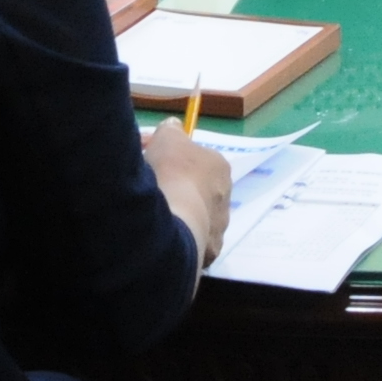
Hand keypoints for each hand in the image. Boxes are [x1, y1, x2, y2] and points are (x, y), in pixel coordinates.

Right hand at [142, 120, 231, 265]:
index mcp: (220, 168)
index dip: (177, 162)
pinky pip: (192, 244)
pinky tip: (162, 238)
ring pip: (198, 220)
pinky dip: (179, 241)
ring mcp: (219, 228)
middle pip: (201, 192)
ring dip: (181, 218)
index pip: (201, 162)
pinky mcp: (209, 254)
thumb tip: (174, 126)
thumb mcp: (167, 137)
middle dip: (180, 191)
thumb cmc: (172, 172)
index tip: (156, 165)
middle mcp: (227, 198)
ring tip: (156, 218)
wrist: (173, 218)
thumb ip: (172, 130)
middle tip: (155, 192)